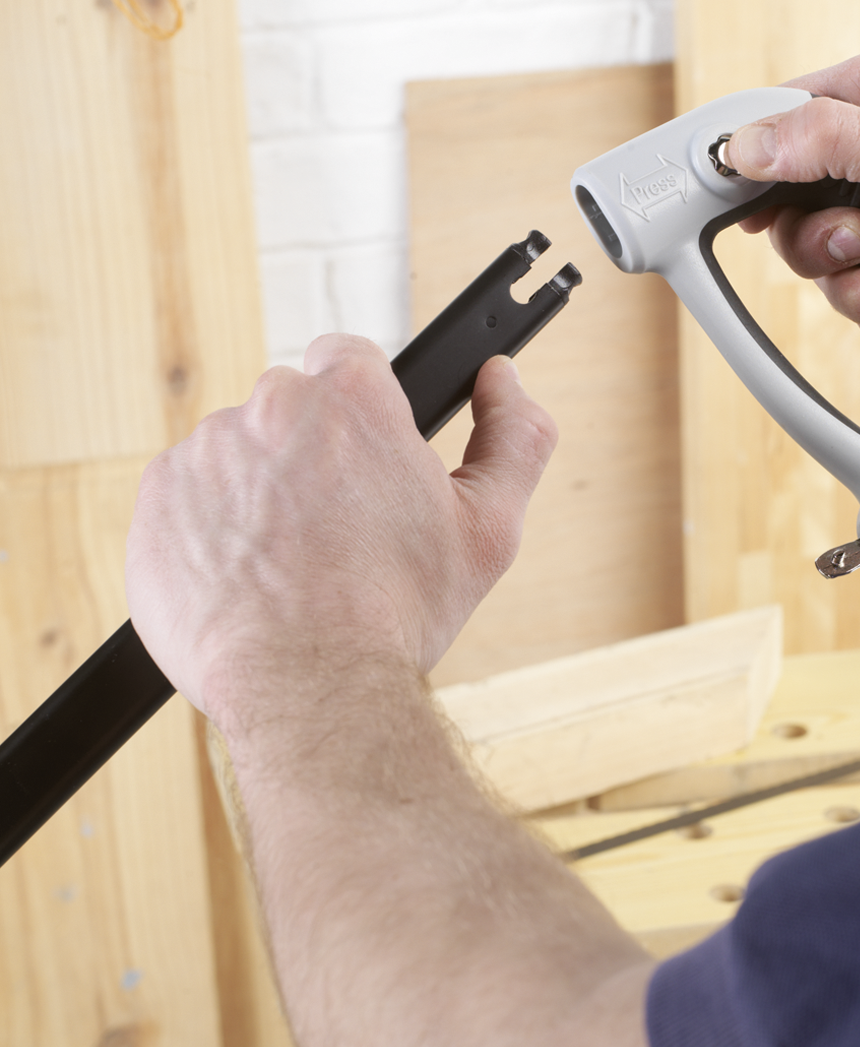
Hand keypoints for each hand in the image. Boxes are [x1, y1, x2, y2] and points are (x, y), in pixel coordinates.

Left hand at [125, 337, 556, 738]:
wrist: (309, 688)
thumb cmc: (400, 612)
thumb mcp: (490, 526)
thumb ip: (514, 434)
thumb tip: (502, 375)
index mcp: (351, 398)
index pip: (346, 358)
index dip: (359, 408)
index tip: (363, 456)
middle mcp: (270, 408)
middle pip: (289, 407)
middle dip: (310, 452)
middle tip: (336, 525)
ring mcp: (205, 452)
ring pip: (237, 452)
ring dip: (259, 489)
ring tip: (288, 561)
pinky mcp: (157, 500)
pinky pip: (186, 495)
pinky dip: (211, 526)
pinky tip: (245, 575)